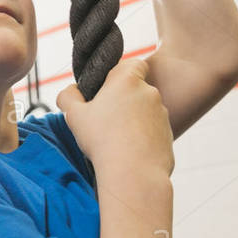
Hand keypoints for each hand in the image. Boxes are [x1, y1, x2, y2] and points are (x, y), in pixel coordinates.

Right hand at [56, 59, 173, 177]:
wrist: (133, 173)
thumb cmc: (102, 140)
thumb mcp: (74, 115)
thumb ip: (68, 96)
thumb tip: (71, 91)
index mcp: (127, 81)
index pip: (132, 64)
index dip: (120, 73)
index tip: (106, 89)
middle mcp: (149, 93)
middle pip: (136, 89)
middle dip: (123, 100)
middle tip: (104, 119)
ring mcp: (162, 114)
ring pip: (145, 110)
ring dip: (133, 119)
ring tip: (115, 139)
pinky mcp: (168, 134)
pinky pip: (152, 130)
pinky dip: (142, 137)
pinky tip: (128, 151)